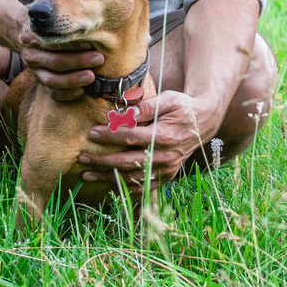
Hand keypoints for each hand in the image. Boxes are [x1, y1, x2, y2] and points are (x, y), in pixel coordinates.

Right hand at [18, 27, 103, 101]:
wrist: (26, 32)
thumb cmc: (46, 24)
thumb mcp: (50, 18)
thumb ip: (65, 23)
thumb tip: (92, 29)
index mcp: (32, 36)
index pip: (53, 42)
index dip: (73, 44)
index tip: (91, 44)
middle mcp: (31, 55)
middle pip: (54, 62)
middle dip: (78, 61)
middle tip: (99, 59)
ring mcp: (34, 71)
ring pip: (51, 80)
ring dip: (73, 80)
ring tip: (92, 77)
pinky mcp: (39, 81)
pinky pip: (51, 93)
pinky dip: (66, 94)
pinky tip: (81, 91)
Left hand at [76, 91, 215, 192]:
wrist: (204, 122)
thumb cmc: (182, 107)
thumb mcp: (168, 98)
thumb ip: (146, 106)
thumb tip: (125, 113)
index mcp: (165, 135)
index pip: (131, 137)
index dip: (109, 136)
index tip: (91, 133)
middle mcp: (165, 156)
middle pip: (127, 162)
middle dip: (102, 161)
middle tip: (82, 157)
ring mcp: (167, 169)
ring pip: (132, 178)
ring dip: (107, 177)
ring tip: (87, 174)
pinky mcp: (167, 176)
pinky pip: (143, 186)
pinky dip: (124, 188)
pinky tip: (107, 184)